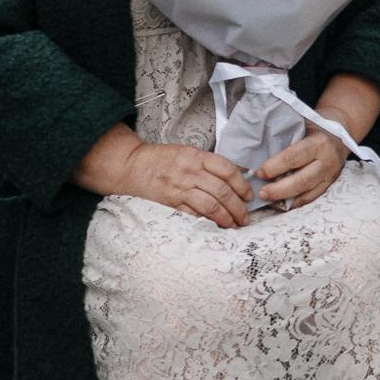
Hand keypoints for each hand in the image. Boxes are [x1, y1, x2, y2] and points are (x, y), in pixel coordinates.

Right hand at [119, 141, 252, 228]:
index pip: (228, 170)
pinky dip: (206, 222)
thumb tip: (235, 179)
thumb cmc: (161, 159)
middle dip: (238, 207)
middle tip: (245, 217)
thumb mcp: (187, 153)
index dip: (242, 185)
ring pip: (211, 205)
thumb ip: (208, 164)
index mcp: (196, 156)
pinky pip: (192, 215)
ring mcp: (179, 188)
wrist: (131, 165)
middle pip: (222, 191)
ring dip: (226, 218)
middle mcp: (189, 172)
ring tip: (234, 224)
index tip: (248, 196)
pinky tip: (215, 226)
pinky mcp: (169, 203)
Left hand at [255, 126, 349, 209]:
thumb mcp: (302, 123)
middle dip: (278, 189)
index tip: (259, 173)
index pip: (293, 158)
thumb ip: (284, 134)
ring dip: (285, 199)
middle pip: (301, 181)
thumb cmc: (314, 127)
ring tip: (268, 200)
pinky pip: (311, 198)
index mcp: (319, 143)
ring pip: (307, 193)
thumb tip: (256, 148)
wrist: (339, 134)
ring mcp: (330, 175)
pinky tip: (280, 203)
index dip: (274, 167)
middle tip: (261, 193)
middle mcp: (327, 161)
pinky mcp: (329, 184)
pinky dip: (294, 203)